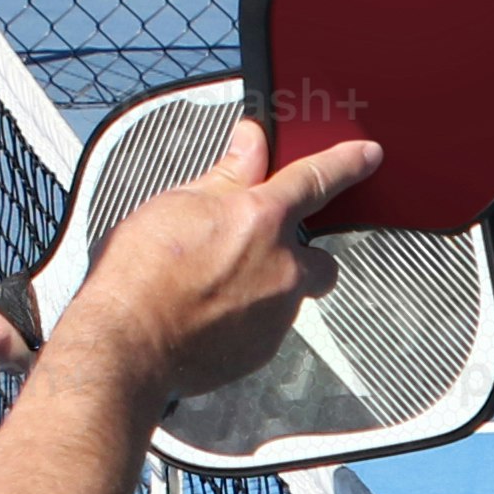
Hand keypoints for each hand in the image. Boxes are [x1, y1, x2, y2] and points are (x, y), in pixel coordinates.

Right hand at [57, 122, 382, 399]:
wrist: (126, 344)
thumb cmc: (140, 273)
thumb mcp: (179, 203)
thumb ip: (228, 174)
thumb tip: (252, 143)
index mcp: (262, 220)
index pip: (317, 179)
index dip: (346, 163)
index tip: (367, 156)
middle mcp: (282, 268)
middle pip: (319, 258)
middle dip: (300, 254)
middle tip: (257, 253)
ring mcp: (276, 315)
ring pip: (289, 295)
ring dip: (264, 288)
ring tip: (212, 288)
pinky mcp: (262, 350)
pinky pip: (267, 327)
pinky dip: (245, 320)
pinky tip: (207, 315)